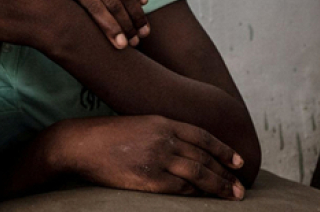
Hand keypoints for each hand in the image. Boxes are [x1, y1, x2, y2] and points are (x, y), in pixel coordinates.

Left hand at [43, 0, 148, 49]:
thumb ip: (71, 2)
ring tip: (144, 30)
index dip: (110, 28)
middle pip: (113, 2)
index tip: (121, 46)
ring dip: (136, 12)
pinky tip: (143, 1)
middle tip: (137, 42)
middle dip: (127, 25)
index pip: (95, 9)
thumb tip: (84, 33)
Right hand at [52, 115, 245, 199]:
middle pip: (204, 157)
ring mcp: (156, 158)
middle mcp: (162, 138)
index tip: (239, 161)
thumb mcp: (137, 125)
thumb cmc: (104, 136)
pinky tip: (204, 198)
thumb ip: (160, 133)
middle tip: (240, 187)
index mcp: (160, 122)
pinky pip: (180, 187)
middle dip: (225, 173)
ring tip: (233, 195)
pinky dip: (195, 193)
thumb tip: (183, 149)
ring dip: (218, 186)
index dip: (223, 149)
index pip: (202, 136)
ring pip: (197, 173)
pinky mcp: (148, 178)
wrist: (79, 144)